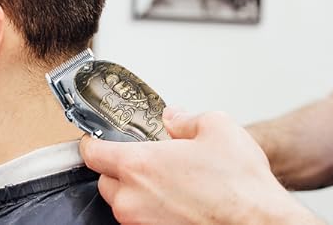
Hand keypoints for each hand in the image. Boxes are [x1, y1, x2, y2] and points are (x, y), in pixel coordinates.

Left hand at [80, 107, 322, 224]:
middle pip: (104, 180)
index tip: (98, 138)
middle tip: (147, 160)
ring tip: (168, 182)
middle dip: (120, 169)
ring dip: (135, 192)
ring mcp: (143, 224)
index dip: (93, 141)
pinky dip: (152, 210)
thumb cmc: (241, 186)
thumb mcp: (217, 127)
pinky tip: (178, 201)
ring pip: (122, 204)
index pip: (91, 151)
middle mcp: (133, 199)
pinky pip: (142, 220)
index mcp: (139, 165)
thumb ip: (185, 119)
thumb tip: (173, 119)